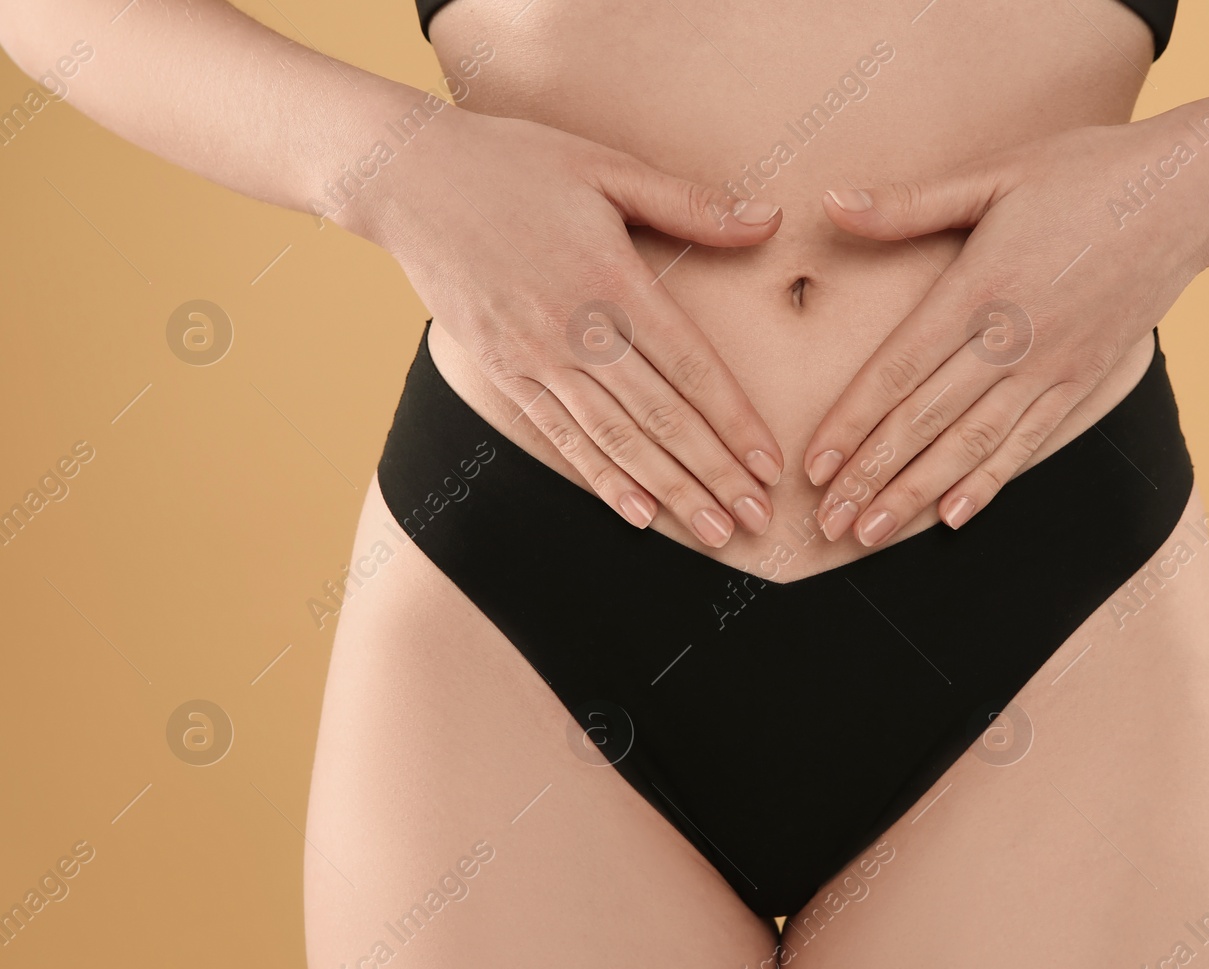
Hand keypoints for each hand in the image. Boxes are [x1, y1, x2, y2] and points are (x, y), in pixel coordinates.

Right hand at [349, 103, 785, 546]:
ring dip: (670, 491)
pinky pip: (561, 436)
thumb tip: (770, 221)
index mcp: (613, 279)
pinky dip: (603, 478)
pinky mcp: (502, 371)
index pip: (691, 367)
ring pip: (616, 439)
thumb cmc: (515, 164)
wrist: (406, 177)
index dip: (735, 422)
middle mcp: (576, 329)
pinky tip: (639, 514)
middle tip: (759, 520)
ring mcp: (534, 357)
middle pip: (661, 417)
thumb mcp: (607, 168)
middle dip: (715, 475)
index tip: (769, 465)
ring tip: (715, 531)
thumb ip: (691, 204)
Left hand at [803, 113, 1208, 544]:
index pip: (899, 370)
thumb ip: (910, 203)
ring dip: (916, 494)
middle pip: (926, 420)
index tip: (813, 465)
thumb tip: (833, 204)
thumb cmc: (1086, 173)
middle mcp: (1013, 339)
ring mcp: (1052, 367)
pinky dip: (988, 482)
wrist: (1192, 195)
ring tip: (870, 534)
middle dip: (871, 476)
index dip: (852, 423)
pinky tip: (952, 517)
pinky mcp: (1084, 380)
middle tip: (828, 523)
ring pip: (972, 444)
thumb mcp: (996, 174)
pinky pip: (1028, 442)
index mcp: (980, 287)